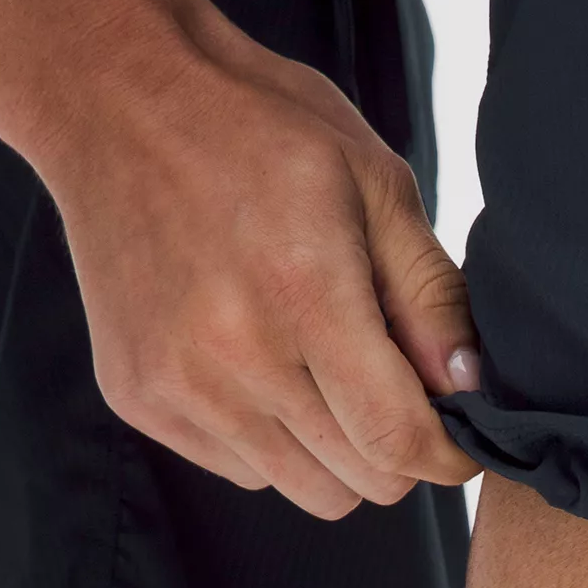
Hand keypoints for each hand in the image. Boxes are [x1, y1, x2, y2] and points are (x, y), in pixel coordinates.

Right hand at [44, 8, 479, 518]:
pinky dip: (271, 437)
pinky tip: (261, 360)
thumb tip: (471, 388)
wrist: (116, 99)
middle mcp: (232, 353)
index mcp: (303, 292)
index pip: (396, 440)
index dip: (448, 456)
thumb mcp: (376, 184)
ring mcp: (177, 383)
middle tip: (392, 382)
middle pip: (361, 482)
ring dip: (335, 449)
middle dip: (397, 446)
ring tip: (322, 365)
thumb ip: (433, 295)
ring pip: (306, 487)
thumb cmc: (259, 129)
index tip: (461, 437)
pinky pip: (242, 468)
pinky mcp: (139, 398)